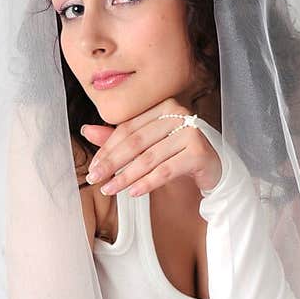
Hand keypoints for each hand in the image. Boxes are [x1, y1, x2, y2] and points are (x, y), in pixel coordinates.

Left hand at [81, 97, 222, 198]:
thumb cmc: (177, 154)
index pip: (128, 128)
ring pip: (149, 157)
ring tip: (110, 189)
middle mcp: (177, 113)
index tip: (93, 167)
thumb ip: (119, 139)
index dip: (107, 149)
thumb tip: (87, 130)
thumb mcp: (147, 146)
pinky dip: (147, 182)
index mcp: (162, 106)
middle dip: (112, 163)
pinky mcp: (199, 152)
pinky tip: (133, 192)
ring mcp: (191, 131)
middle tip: (95, 179)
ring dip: (126, 176)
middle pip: (136, 141)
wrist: (212, 169)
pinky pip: (166, 170)